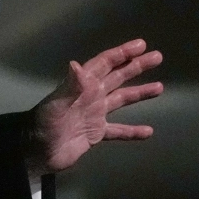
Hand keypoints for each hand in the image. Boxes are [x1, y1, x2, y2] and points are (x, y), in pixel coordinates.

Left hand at [26, 38, 162, 176]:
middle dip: (136, 66)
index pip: (105, 64)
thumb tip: (75, 64)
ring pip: (121, 100)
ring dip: (139, 93)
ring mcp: (94, 114)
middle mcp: (91, 96)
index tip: (141, 45)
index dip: (122, 53)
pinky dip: (132, 131)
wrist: (38, 152)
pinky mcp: (96, 134)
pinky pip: (119, 131)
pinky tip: (148, 132)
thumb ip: (69, 87)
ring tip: (159, 88)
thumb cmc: (45, 125)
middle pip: (117, 77)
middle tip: (157, 57)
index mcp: (83, 86)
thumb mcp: (56, 105)